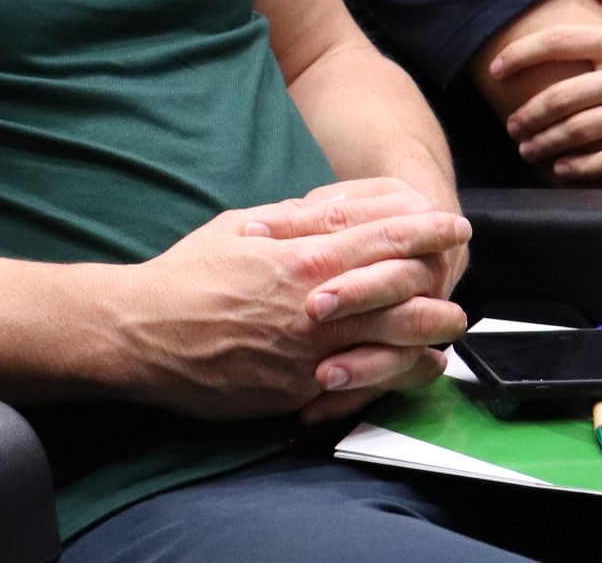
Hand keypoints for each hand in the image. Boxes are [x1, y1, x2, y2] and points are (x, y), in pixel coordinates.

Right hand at [88, 195, 468, 426]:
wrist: (142, 334)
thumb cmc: (185, 276)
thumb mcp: (237, 228)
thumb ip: (292, 221)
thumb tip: (334, 210)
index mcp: (301, 259)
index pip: (384, 240)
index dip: (426, 232)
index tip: (453, 225)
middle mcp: (316, 307)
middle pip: (405, 295)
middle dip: (442, 283)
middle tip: (458, 274)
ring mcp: (311, 354)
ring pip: (397, 344)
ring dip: (433, 334)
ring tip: (450, 326)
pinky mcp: (299, 391)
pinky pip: (364, 384)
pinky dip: (398, 373)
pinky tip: (413, 367)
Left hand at [490, 0, 601, 176]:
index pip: (561, 42)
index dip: (520, 56)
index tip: (495, 70)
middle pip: (565, 93)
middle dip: (529, 114)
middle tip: (511, 127)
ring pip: (587, 128)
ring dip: (549, 142)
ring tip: (528, 149)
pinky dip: (587, 166)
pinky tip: (565, 171)